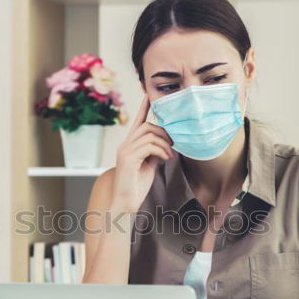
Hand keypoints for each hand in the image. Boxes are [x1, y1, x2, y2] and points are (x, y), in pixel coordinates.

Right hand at [111, 94, 173, 212]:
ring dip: (165, 143)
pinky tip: (166, 158)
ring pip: (150, 135)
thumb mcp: (149, 165)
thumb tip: (166, 144)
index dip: (143, 108)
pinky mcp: (128, 158)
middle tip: (173, 144)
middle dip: (164, 132)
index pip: (137, 122)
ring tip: (170, 154)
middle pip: (147, 126)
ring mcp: (125, 151)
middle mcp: (125, 145)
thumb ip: (155, 152)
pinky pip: (149, 146)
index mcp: (129, 145)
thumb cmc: (137, 186)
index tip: (149, 95)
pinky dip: (161, 150)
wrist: (125, 203)